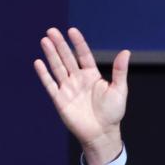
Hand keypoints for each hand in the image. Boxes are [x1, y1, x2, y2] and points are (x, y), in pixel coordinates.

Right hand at [34, 27, 129, 164]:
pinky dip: (44, 74)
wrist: (102, 133)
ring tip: (45, 40)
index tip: (72, 31)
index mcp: (92, 75)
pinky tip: (38, 62)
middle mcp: (78, 79)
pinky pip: (50, 85)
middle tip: (52, 30)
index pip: (83, 55)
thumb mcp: (119, 90)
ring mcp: (68, 88)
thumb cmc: (113, 112)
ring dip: (51, 55)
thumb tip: (126, 52)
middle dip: (60, 45)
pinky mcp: (60, 99)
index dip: (78, 43)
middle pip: (67, 58)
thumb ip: (120, 71)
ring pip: (57, 68)